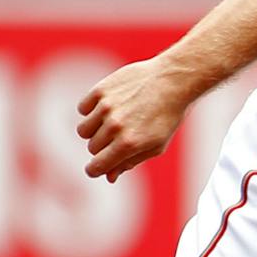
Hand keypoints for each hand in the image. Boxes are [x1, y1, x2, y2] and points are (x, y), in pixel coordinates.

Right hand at [77, 58, 193, 181]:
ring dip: (95, 130)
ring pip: (83, 130)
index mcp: (129, 144)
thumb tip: (109, 176)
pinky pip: (83, 109)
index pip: (97, 166)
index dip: (95, 170)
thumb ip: (131, 161)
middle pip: (93, 148)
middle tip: (121, 136)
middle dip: (104, 147)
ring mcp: (106, 107)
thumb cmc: (168, 116)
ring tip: (114, 121)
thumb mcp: (157, 144)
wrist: (173, 80)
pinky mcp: (100, 90)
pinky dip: (92, 110)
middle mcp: (115, 126)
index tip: (97, 168)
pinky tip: (109, 106)